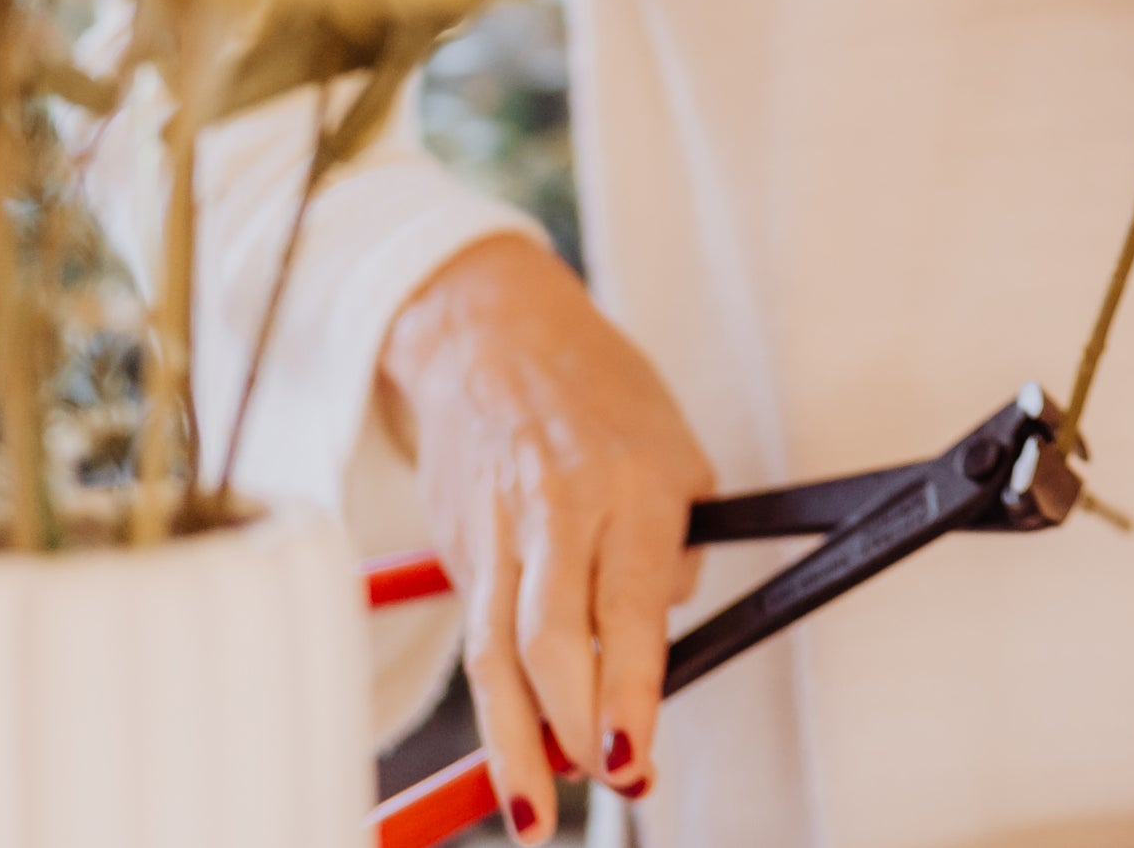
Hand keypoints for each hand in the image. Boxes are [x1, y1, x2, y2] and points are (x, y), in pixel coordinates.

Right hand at [380, 234, 714, 838]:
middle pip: (546, 642)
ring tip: (533, 814)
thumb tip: (655, 646)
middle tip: (609, 780)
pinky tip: (511, 747)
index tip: (634, 753)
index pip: (626, 605)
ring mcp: (495, 533)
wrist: (490, 333)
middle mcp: (555, 511)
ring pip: (493, 656)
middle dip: (572, 728)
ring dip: (513, 744)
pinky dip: (494, 700)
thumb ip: (672, 551)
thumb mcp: (677, 454)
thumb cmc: (602, 398)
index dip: (628, 687)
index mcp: (628, 486)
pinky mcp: (457, 549)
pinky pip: (477, 635)